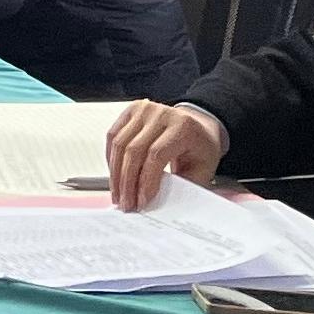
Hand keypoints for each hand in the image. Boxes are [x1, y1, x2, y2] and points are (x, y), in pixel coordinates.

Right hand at [103, 100, 225, 211]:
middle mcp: (162, 114)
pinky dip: (111, 159)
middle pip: (133, 150)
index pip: (156, 155)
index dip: (145, 181)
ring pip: (119, 144)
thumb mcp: (202, 169)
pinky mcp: (131, 110)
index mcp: (183, 127)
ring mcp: (144, 110)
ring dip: (115, 174)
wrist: (199, 127)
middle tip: (126, 203)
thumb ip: (182, 186)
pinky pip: (113, 136)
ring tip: (118, 193)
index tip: (142, 201)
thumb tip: (157, 203)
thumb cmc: (201, 148)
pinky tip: (115, 174)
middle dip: (127, 182)